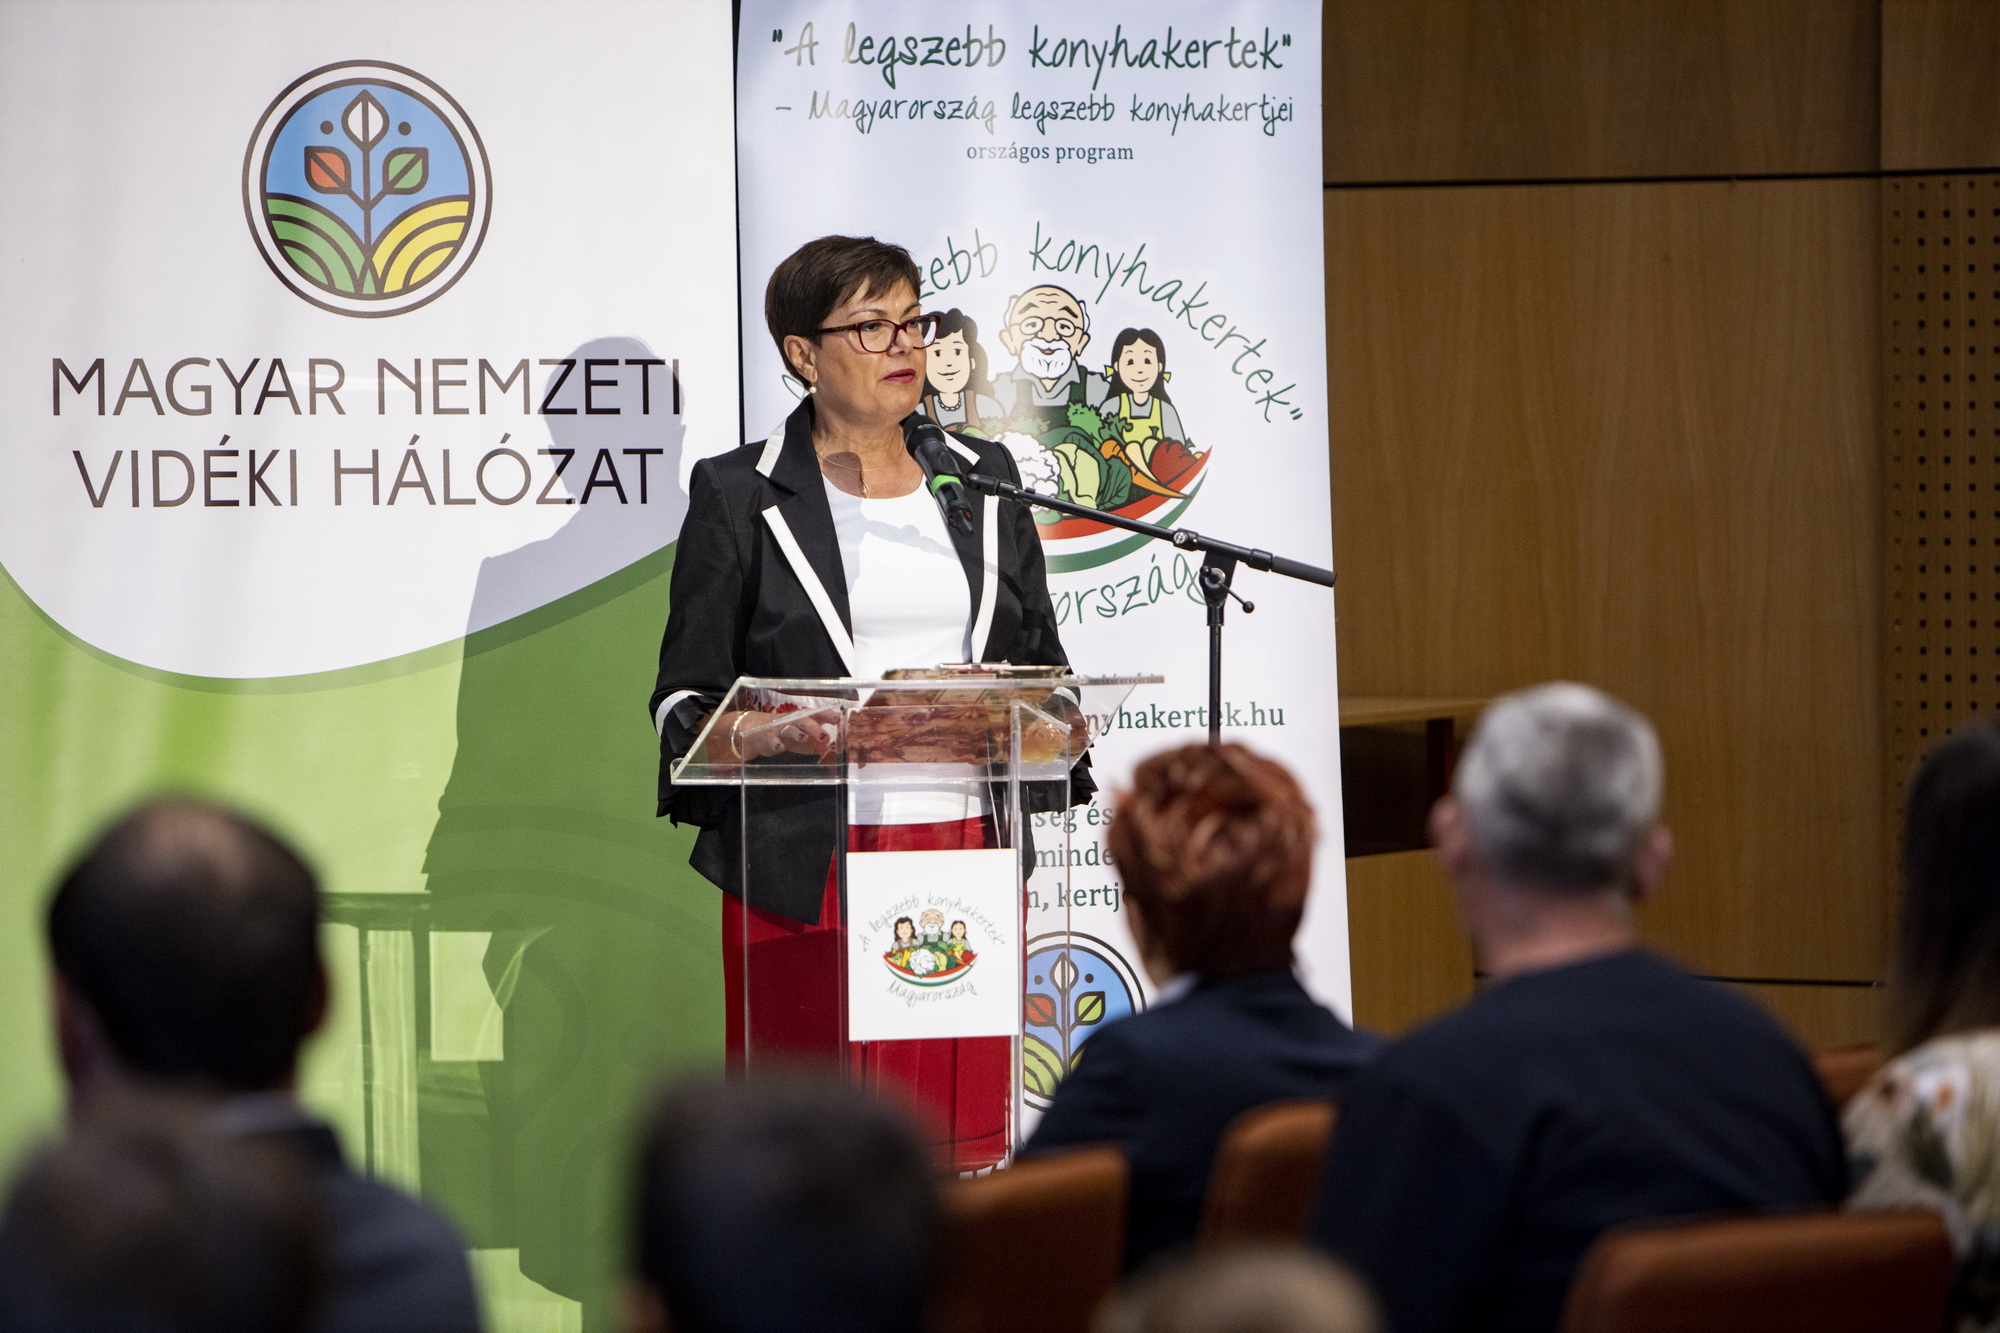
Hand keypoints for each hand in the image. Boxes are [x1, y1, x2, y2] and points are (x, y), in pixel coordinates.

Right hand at [712, 709, 836, 760]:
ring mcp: (779, 730)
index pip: (817, 714)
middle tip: (824, 735)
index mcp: (802, 719)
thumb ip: (816, 744)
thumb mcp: (801, 740)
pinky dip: (776, 744)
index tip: (838, 718)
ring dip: (797, 734)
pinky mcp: (767, 739)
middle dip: (814, 727)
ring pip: (789, 730)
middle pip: (803, 721)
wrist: (753, 732)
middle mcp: (791, 721)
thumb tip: (832, 748)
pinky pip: (772, 741)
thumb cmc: (783, 734)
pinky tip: (780, 747)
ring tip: (804, 738)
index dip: (827, 716)